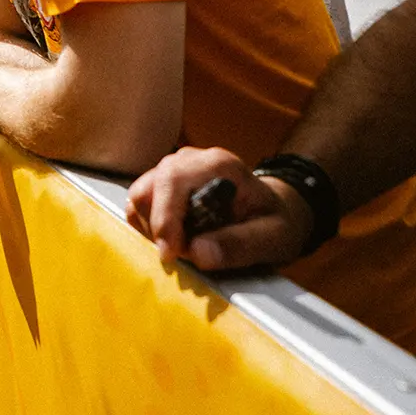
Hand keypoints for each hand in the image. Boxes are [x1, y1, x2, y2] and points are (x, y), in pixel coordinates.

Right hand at [125, 146, 311, 269]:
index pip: (173, 181)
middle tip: (182, 255)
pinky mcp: (162, 185)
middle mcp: (189, 160)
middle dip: (158, 228)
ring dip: (152, 228)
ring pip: (139, 197)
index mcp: (218, 164)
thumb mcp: (274, 238)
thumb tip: (198, 253)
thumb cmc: (276, 223)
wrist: (274, 212)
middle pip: (149, 189)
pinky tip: (175, 238)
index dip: (165, 218)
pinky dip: (149, 226)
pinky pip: (140, 205)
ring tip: (184, 246)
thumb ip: (240, 245)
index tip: (171, 254)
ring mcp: (172, 170)